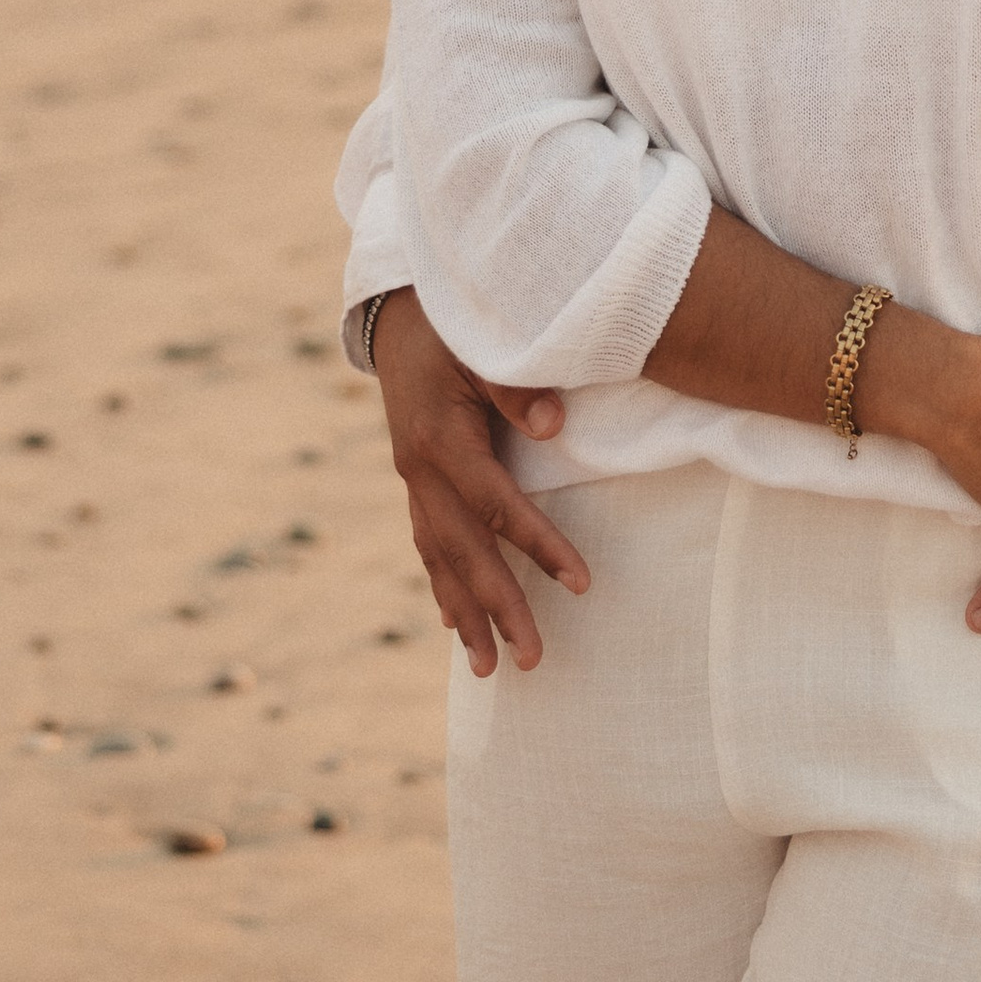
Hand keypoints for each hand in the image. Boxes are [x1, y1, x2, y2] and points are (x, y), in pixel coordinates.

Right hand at [369, 289, 590, 678]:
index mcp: (441, 440)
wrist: (399, 311)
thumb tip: (553, 428)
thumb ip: (517, 386)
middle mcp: (420, 471)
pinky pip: (428, 543)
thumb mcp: (484, 343)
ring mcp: (412, 480)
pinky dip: (442, 584)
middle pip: (464, 552)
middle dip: (498, 609)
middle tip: (533, 661)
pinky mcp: (415, 480)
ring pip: (439, 560)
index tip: (581, 584)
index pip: (498, 507)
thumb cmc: (454, 323)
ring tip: (488, 670)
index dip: (539, 547)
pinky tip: (451, 622)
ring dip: (464, 615)